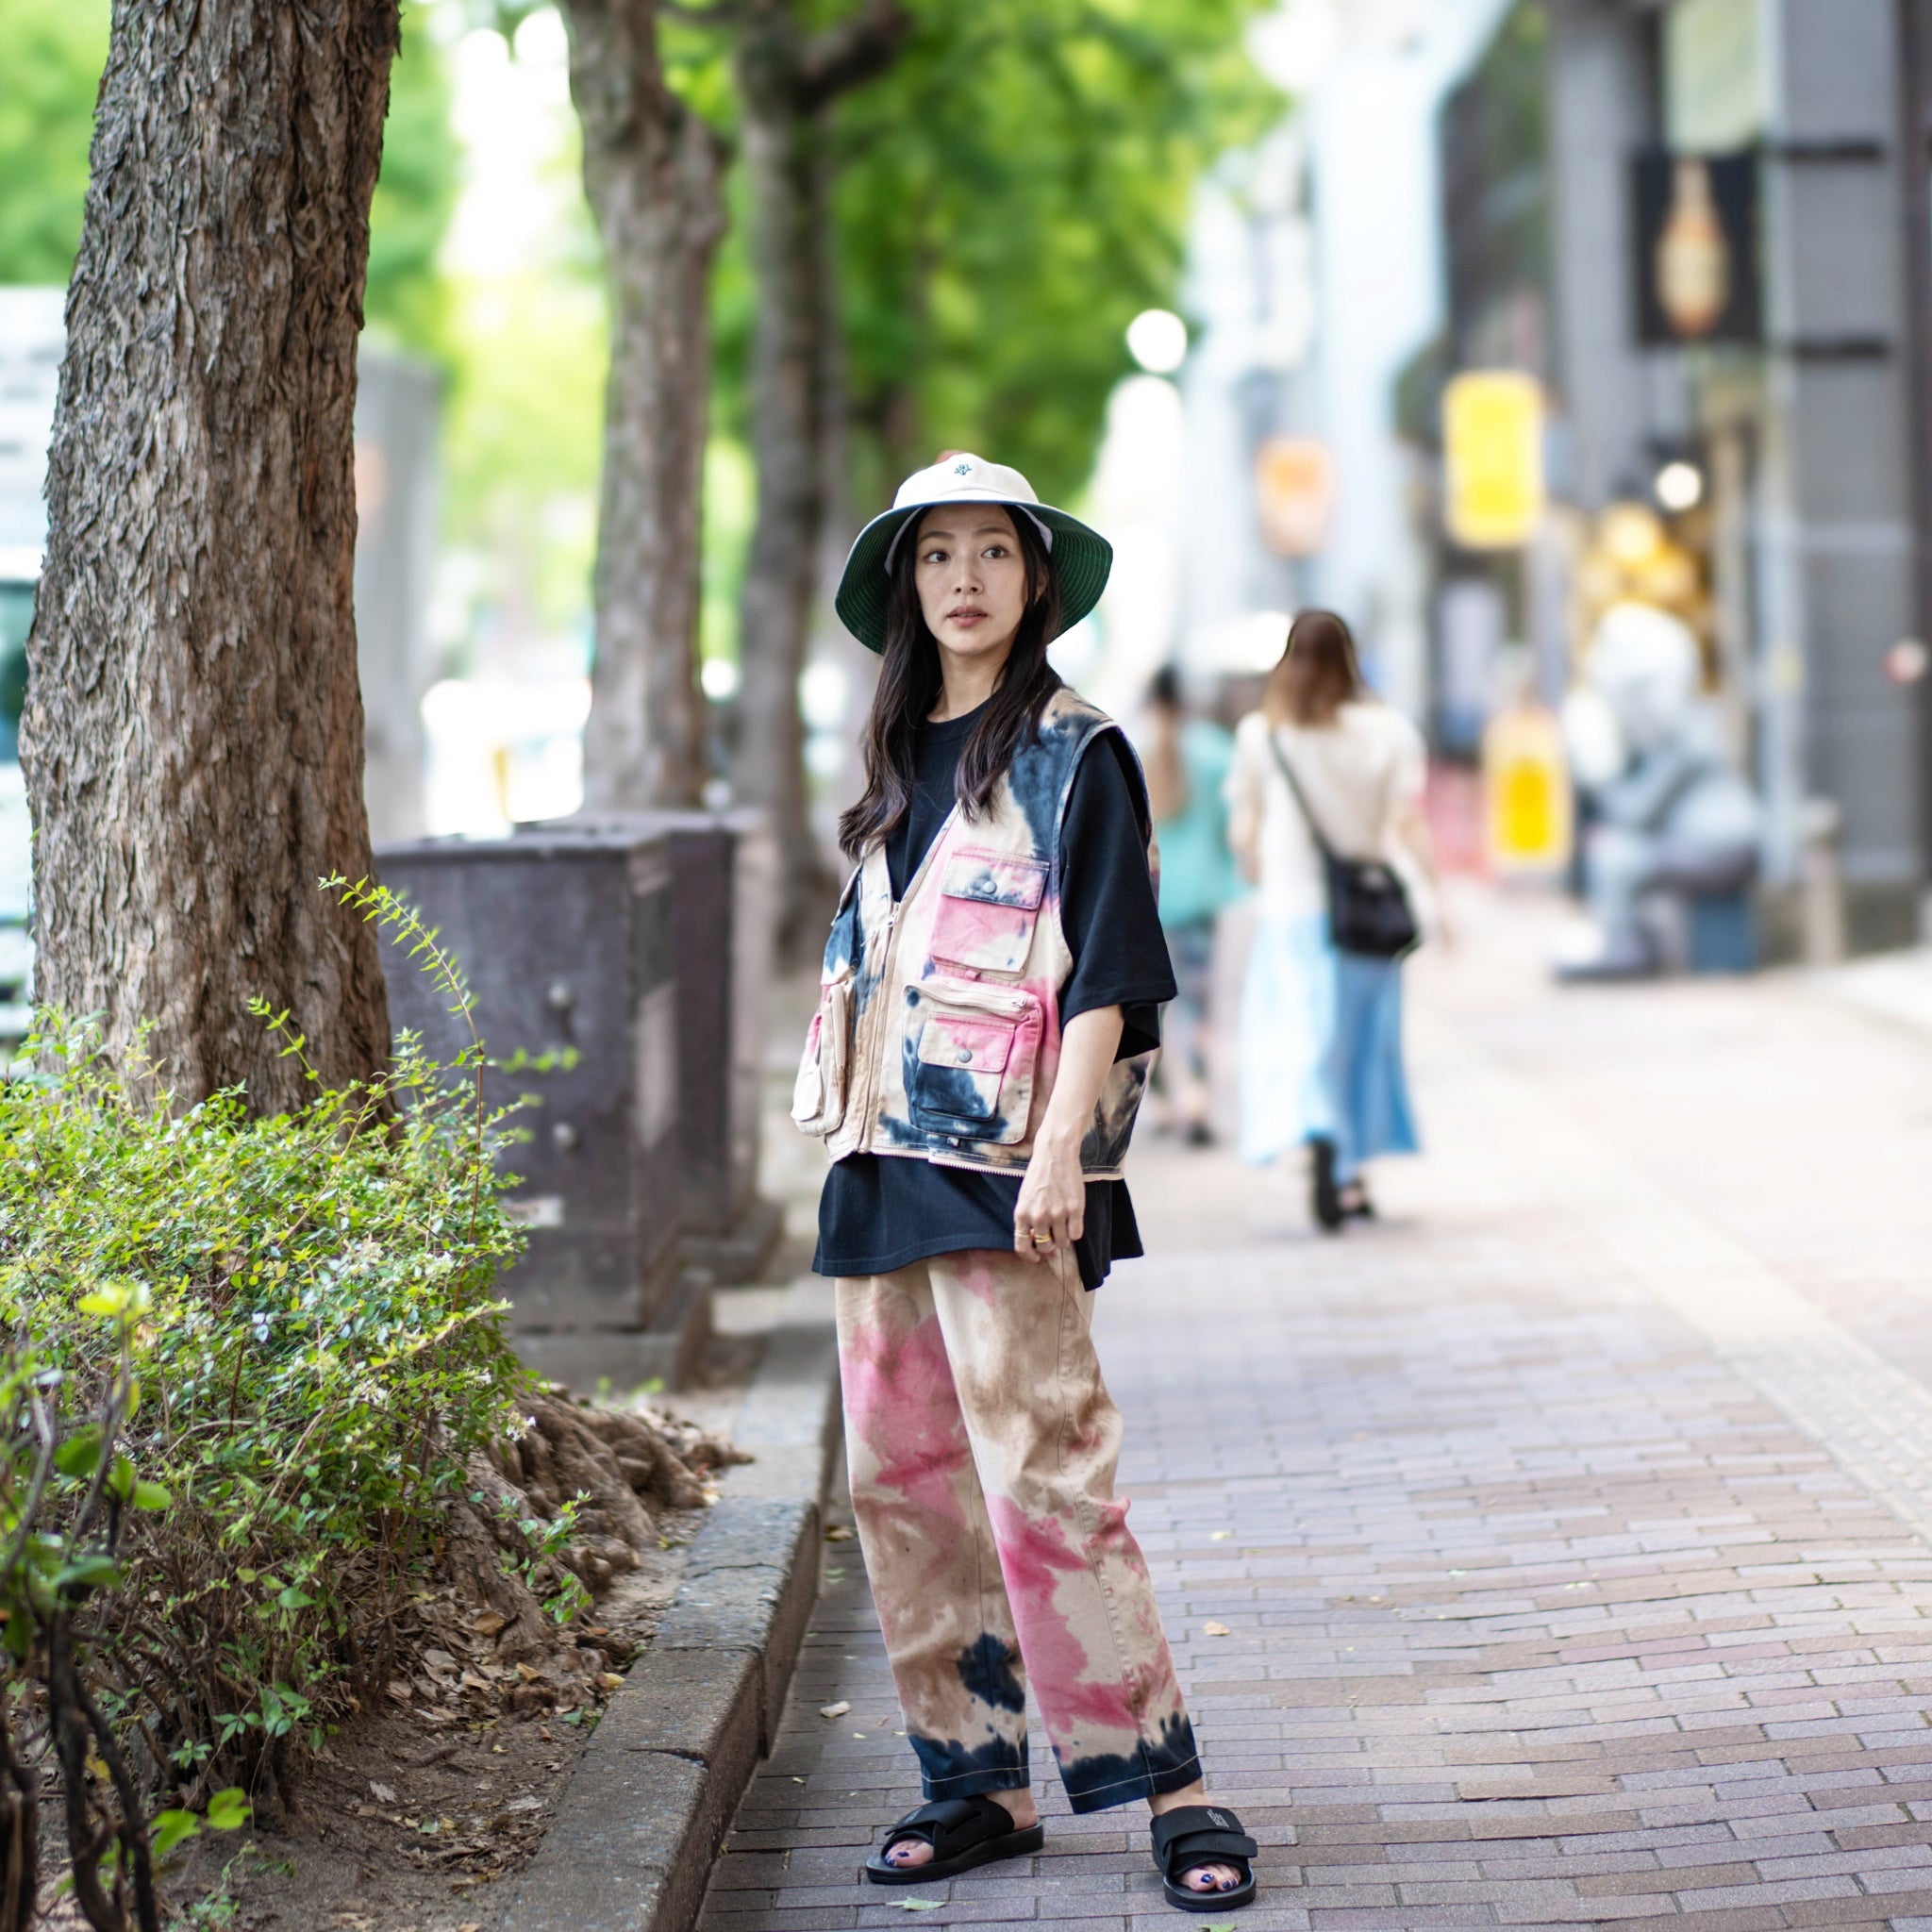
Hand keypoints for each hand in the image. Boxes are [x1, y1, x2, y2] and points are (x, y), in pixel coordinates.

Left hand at [1014, 1128, 1083, 1262]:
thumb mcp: (1025, 1198)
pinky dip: (1075, 1231)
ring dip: (1064, 1239)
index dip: (1030, 1256)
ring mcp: (1058, 1214)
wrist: (1055, 1154)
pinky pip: (1077, 1234)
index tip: (1037, 1257)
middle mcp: (1039, 1216)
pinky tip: (1074, 1221)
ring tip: (1064, 1226)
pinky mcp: (1075, 1209)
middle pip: (1045, 1247)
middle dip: (1050, 1247)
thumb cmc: (1039, 1175)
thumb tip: (1037, 1240)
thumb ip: (1028, 1219)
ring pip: (1063, 1242)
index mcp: (1022, 1214)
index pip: (1022, 1246)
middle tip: (1054, 1241)